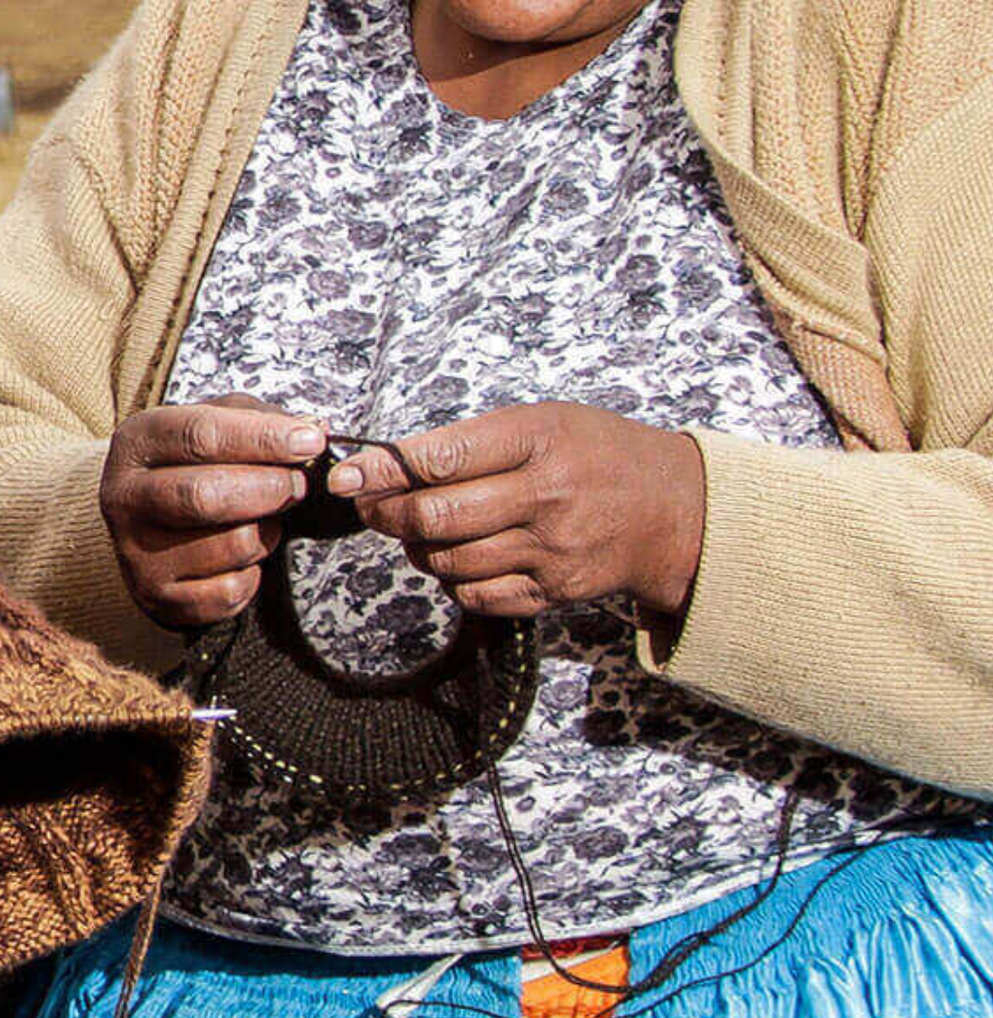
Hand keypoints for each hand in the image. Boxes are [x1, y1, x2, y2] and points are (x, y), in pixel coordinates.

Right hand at [100, 394, 325, 628]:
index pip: (201, 434)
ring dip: (267, 532)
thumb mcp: (211, 424)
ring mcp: (135, 551)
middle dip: (270, 487)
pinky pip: (228, 591)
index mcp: (137, 442)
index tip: (311, 440)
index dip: (263, 438)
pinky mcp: (156, 596)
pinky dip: (253, 575)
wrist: (143, 525)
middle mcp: (126, 496)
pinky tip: (247, 556)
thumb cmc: (189, 464)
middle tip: (299, 484)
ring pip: (228, 545)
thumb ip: (258, 419)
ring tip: (269, 519)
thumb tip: (313, 427)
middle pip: (207, 494)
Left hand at [333, 402, 704, 620]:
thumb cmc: (595, 452)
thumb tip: (392, 464)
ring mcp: (550, 551)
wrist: (672, 510)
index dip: (382, 471)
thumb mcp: (541, 421)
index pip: (441, 459)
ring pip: (449, 561)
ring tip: (412, 531)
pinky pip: (478, 596)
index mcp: (535, 440)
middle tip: (368, 506)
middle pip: (436, 517)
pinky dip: (451, 579)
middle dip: (387, 514)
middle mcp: (543, 497)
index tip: (346, 477)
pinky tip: (453, 558)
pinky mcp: (555, 592)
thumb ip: (471, 441)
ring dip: (414, 549)